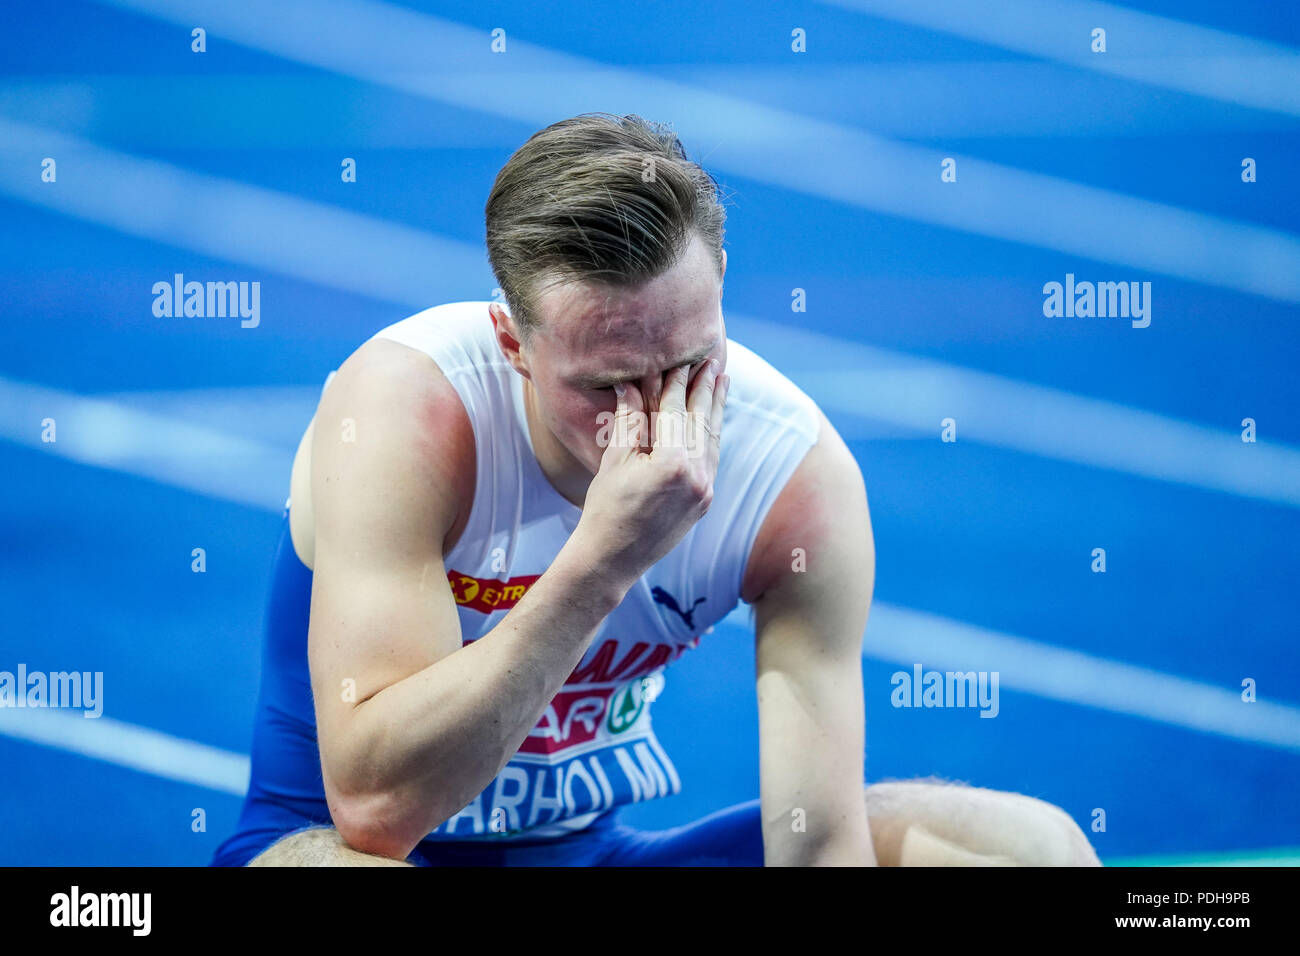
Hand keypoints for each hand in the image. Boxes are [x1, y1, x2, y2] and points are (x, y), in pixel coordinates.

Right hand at [570, 359, 728, 587]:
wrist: (612, 558)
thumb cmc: (606, 508)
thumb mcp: (616, 459)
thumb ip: (630, 419)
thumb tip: (630, 383)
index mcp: (673, 463)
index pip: (677, 411)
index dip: (677, 382)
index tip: (680, 358)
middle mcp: (697, 476)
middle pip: (703, 420)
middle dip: (706, 388)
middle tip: (712, 359)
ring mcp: (705, 490)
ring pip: (713, 439)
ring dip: (715, 408)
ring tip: (721, 380)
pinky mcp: (704, 501)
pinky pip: (712, 458)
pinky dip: (711, 434)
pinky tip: (712, 419)